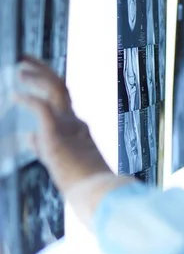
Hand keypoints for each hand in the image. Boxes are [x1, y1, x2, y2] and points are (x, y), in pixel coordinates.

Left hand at [14, 56, 112, 192]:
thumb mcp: (58, 161)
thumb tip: (27, 135)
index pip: (59, 100)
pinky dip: (28, 100)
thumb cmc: (85, 187)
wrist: (98, 195)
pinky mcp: (58, 136)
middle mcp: (74, 123)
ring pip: (55, 91)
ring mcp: (68, 128)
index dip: (43, 85)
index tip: (27, 75)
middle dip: (41, 70)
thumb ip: (43, 146)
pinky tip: (15, 95)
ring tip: (19, 68)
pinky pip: (42, 109)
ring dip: (36, 77)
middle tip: (24, 57)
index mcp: (78, 129)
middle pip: (59, 88)